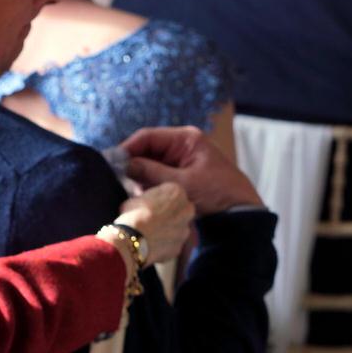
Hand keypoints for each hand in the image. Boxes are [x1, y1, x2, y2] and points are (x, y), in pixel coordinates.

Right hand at [110, 182, 194, 265]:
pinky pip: (172, 244)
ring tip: (149, 233)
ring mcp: (185, 230)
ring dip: (168, 229)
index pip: (170, 192)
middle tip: (153, 217)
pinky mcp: (179, 247)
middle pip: (181, 209)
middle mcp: (187, 209)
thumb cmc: (132, 215)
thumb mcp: (136, 198)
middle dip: (171, 213)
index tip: (148, 204)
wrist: (132, 240)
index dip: (158, 198)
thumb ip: (148, 199)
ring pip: (178, 228)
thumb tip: (146, 203)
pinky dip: (164, 244)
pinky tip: (150, 244)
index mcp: (177, 192)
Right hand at [119, 126, 263, 215]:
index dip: (127, 148)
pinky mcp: (179, 177)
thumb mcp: (180, 183)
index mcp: (185, 139)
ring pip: (148, 165)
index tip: (111, 162)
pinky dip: (148, 187)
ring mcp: (179, 162)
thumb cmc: (216, 194)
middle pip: (146, 150)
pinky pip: (156, 177)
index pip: (147, 136)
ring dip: (140, 179)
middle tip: (119, 181)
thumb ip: (150, 172)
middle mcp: (181, 147)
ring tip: (135, 192)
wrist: (240, 216)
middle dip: (133, 166)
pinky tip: (145, 197)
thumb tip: (124, 165)